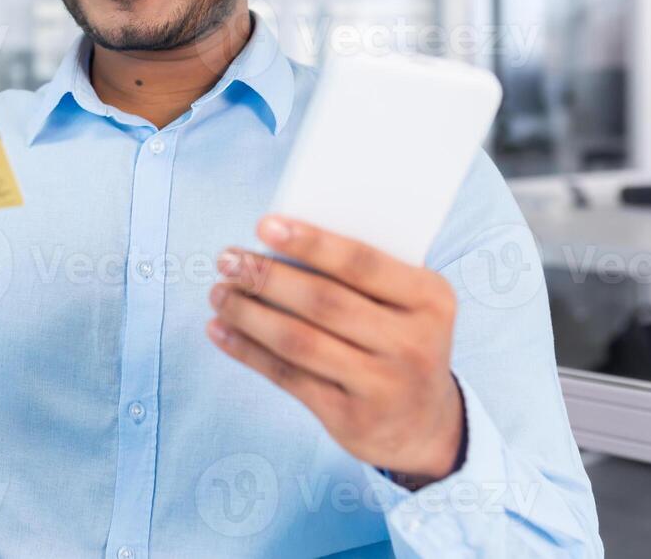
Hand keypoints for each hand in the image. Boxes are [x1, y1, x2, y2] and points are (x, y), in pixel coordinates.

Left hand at [207, 215, 463, 482]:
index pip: (362, 262)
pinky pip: (289, 377)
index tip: (263, 224)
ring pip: (299, 341)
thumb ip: (362, 276)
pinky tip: (221, 330)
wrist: (426, 425)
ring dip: (249, 314)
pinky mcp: (351, 418)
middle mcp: (412, 343)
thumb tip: (279, 244)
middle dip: (266, 277)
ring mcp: (383, 385)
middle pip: (323, 301)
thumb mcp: (407, 304)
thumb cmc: (401, 340)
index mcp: (430, 298)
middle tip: (227, 260)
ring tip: (219, 293)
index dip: (310, 242)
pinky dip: (248, 351)